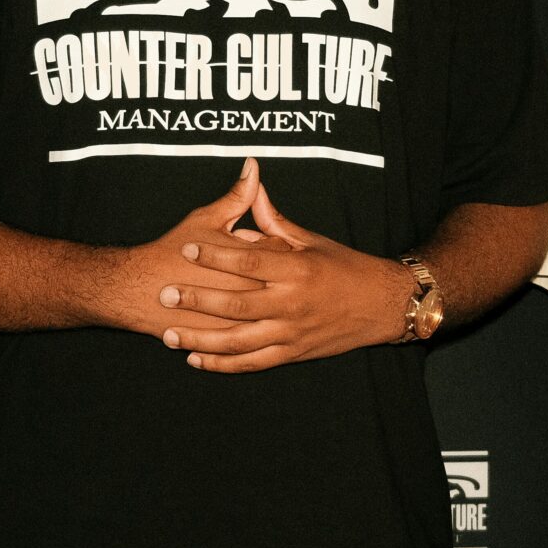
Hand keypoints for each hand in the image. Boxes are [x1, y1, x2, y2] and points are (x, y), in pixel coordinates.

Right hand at [92, 160, 279, 338]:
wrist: (142, 288)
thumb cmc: (173, 251)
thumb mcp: (208, 218)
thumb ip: (238, 195)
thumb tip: (253, 168)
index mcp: (253, 260)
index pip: (284, 253)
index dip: (277, 248)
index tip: (265, 247)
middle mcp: (253, 291)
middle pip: (285, 287)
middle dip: (279, 279)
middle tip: (264, 273)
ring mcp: (243, 319)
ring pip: (273, 315)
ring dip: (268, 306)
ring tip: (254, 295)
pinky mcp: (230, 340)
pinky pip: (254, 339)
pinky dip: (254, 329)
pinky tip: (245, 318)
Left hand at [157, 175, 411, 372]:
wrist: (382, 305)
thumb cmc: (345, 266)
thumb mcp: (312, 240)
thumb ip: (274, 220)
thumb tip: (251, 183)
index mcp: (297, 269)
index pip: (248, 262)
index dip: (215, 256)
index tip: (185, 249)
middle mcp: (293, 303)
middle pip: (236, 304)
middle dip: (197, 301)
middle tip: (165, 295)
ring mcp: (291, 332)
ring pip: (239, 342)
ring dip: (201, 340)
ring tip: (169, 336)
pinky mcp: (293, 354)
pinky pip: (252, 363)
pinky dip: (222, 364)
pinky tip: (195, 359)